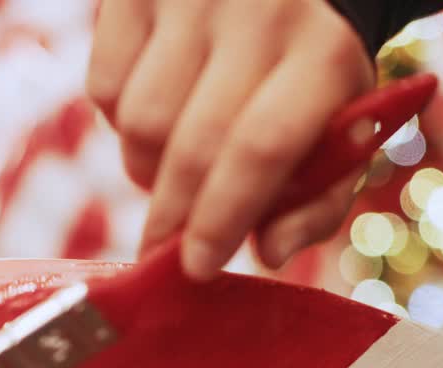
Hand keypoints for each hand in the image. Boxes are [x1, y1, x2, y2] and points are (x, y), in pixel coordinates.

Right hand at [86, 0, 374, 279]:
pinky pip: (102, 87)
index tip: (196, 267)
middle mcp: (260, 14)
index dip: (221, 218)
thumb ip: (315, 202)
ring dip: (145, 169)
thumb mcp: (339, 130)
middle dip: (172, 216)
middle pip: (190, 143)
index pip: (261, 147)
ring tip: (172, 168)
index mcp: (325, 55)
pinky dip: (119, 124)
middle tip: (161, 251)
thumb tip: (268, 253)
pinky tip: (155, 115)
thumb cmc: (310, 72)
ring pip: (138, 122)